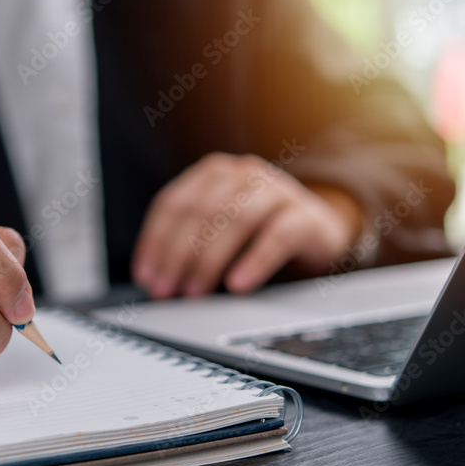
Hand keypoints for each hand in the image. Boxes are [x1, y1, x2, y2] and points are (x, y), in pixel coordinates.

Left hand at [132, 153, 362, 297]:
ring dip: (209, 260)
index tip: (145, 276)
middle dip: (177, 255)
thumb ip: (189, 245)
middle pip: (200, 211)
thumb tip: (155, 281)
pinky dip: (254, 262)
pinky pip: (276, 236)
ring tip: (196, 291)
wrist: (319, 231)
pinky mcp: (305, 215)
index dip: (155, 241)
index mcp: (214, 174)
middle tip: (167, 289)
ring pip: (235, 219)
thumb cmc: (259, 233)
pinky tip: (238, 285)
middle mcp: (243, 174)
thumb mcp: (220, 232)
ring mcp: (276, 190)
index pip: (173, 203)